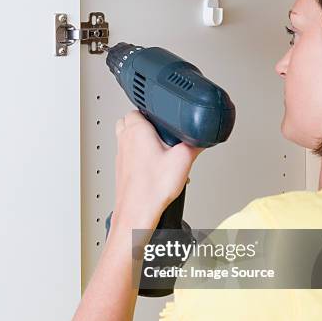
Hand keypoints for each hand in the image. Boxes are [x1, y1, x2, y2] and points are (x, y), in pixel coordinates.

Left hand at [112, 110, 204, 226]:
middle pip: (130, 120)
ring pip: (127, 137)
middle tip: (161, 132)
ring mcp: (121, 154)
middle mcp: (125, 140)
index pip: (139, 108)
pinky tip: (154, 166)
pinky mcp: (121, 168)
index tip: (163, 118)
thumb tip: (201, 137)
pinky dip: (139, 155)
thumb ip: (195, 143)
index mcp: (137, 130)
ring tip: (159, 148)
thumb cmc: (151, 189)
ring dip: (140, 139)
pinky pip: (128, 154)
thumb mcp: (183, 160)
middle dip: (146, 124)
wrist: (137, 212)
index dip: (153, 111)